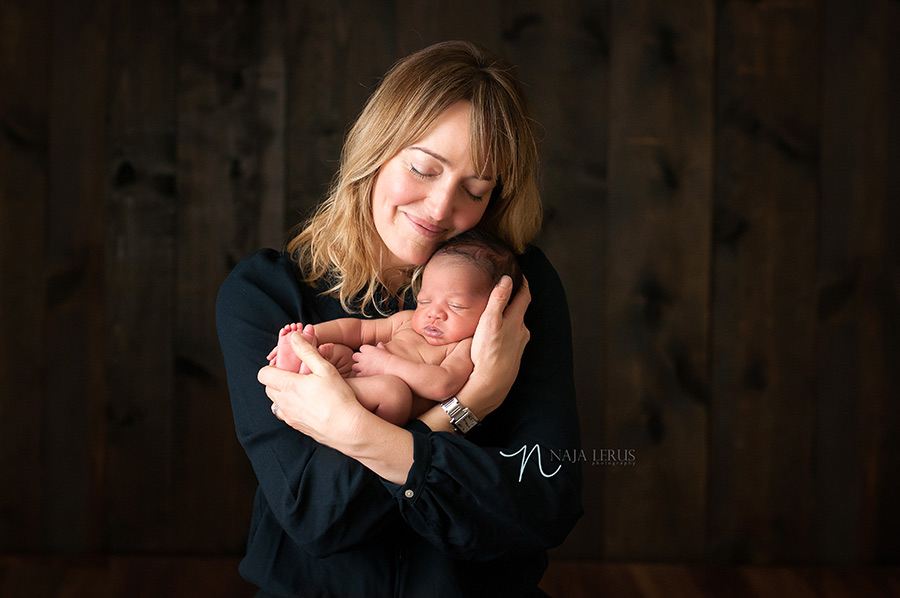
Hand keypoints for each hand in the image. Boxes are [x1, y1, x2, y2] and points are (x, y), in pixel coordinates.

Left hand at [258, 332, 365, 446]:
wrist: (347, 428)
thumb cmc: (339, 398)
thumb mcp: (325, 368)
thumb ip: (307, 351)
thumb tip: (294, 337)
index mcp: (288, 385)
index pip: (264, 374)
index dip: (272, 367)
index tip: (287, 365)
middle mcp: (284, 402)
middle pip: (268, 388)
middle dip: (277, 379)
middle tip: (296, 375)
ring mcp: (289, 416)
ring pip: (275, 402)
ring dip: (282, 394)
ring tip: (302, 390)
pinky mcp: (296, 427)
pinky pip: (285, 415)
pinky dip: (289, 407)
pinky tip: (307, 404)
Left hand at [351, 342, 391, 376]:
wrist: (390, 366)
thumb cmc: (388, 358)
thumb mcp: (384, 350)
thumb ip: (380, 347)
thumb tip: (379, 344)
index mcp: (367, 349)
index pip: (361, 348)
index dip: (364, 352)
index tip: (368, 355)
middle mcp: (362, 357)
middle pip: (354, 356)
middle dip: (358, 359)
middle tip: (363, 362)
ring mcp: (362, 366)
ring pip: (354, 367)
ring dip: (358, 368)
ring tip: (363, 369)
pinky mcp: (363, 374)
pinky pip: (358, 375)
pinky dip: (361, 375)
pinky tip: (365, 375)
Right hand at [461, 275, 530, 417]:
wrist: (491, 384)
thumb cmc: (488, 352)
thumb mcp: (489, 321)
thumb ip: (498, 299)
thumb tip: (507, 279)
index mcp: (516, 320)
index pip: (524, 295)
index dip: (522, 283)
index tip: (519, 275)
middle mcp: (522, 332)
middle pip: (520, 311)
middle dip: (513, 301)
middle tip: (503, 293)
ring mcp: (519, 345)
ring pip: (515, 326)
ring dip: (508, 318)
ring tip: (495, 315)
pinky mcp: (513, 356)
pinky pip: (511, 338)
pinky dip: (506, 332)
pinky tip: (495, 337)